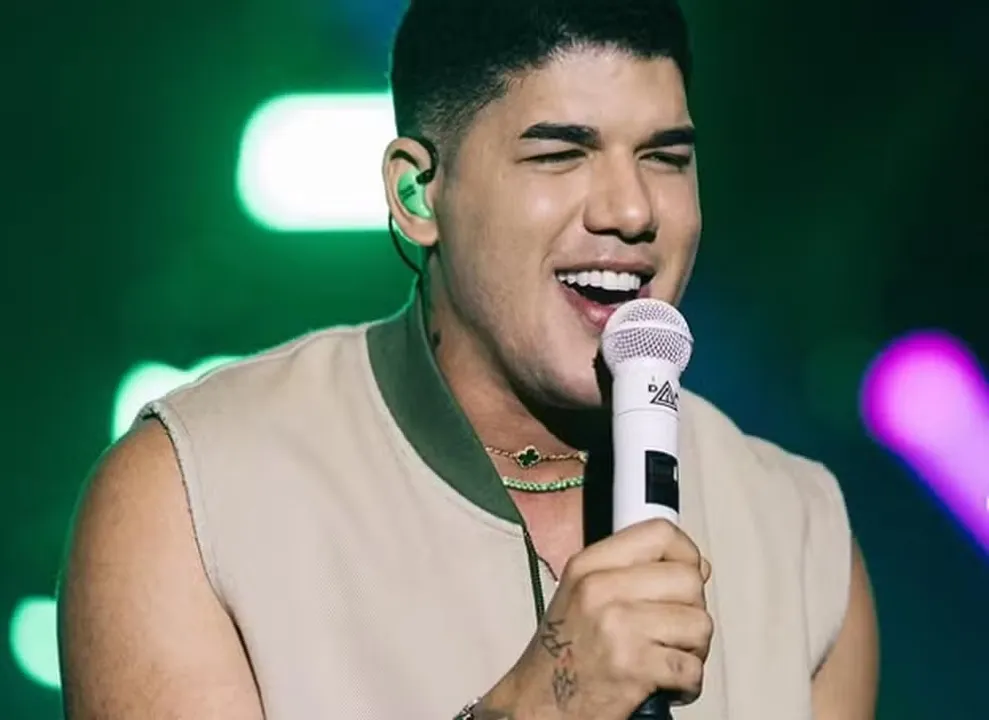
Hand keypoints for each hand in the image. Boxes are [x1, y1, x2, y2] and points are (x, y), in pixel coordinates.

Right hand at [478, 519, 712, 719]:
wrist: (538, 703)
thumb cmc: (565, 651)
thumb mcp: (583, 593)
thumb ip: (633, 573)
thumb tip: (696, 566)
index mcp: (589, 565)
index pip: (660, 534)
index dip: (686, 555)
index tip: (687, 575)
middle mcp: (601, 589)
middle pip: (689, 581)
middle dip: (693, 610)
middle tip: (675, 631)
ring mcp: (617, 628)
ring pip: (699, 624)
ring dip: (693, 649)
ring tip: (668, 658)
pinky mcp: (633, 668)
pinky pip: (692, 668)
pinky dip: (687, 684)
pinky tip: (666, 684)